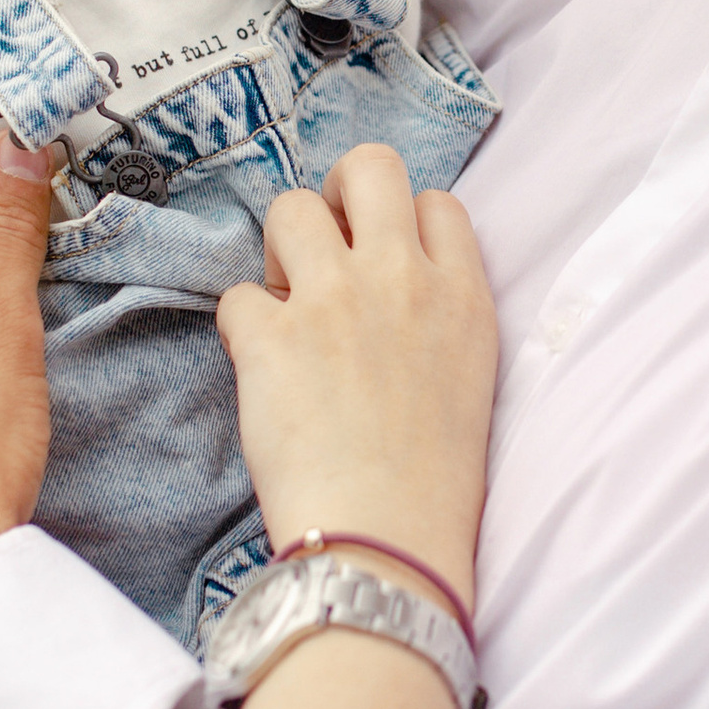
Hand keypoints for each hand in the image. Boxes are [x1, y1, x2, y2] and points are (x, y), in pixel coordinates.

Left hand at [216, 147, 496, 596]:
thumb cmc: (432, 484)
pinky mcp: (271, 336)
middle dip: (338, 194)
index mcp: (463, 296)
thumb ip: (438, 317)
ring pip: (290, 208)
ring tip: (286, 307)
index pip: (436, 202)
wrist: (387, 542)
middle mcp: (402, 279)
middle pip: (369, 166)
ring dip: (280, 252)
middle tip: (321, 246)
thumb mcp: (470, 381)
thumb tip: (390, 287)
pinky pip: (238, 295)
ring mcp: (334, 300)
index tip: (382, 263)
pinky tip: (261, 368)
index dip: (400, 223)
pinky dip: (243, 329)